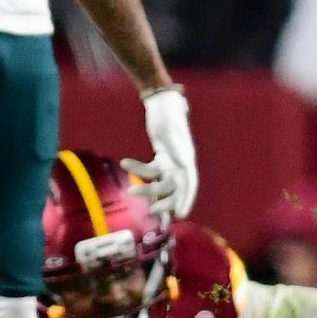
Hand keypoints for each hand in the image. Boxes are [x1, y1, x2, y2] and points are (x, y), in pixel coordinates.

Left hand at [124, 86, 198, 218]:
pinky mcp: (160, 159)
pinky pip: (150, 171)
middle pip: (175, 188)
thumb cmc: (170, 114)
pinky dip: (139, 170)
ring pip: (160, 183)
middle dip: (165, 201)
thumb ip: (179, 148)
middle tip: (152, 209)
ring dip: (147, 189)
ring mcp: (170, 162)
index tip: (181, 215)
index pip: (190, 183)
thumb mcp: (173, 130)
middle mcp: (181, 164)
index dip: (187, 199)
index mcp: (188, 159)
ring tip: (131, 191)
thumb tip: (185, 165)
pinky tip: (126, 163)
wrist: (163, 103)